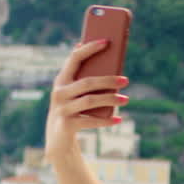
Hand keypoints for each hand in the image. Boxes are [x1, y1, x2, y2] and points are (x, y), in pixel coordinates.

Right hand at [44, 39, 129, 163]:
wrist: (57, 141)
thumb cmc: (72, 112)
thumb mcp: (74, 95)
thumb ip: (85, 80)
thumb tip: (109, 63)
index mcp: (61, 80)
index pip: (75, 59)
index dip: (90, 49)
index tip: (107, 41)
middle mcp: (59, 93)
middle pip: (87, 82)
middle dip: (108, 80)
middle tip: (126, 80)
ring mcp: (62, 109)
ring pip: (90, 101)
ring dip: (110, 99)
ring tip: (126, 99)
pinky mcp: (67, 125)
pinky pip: (91, 121)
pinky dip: (106, 120)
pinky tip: (118, 119)